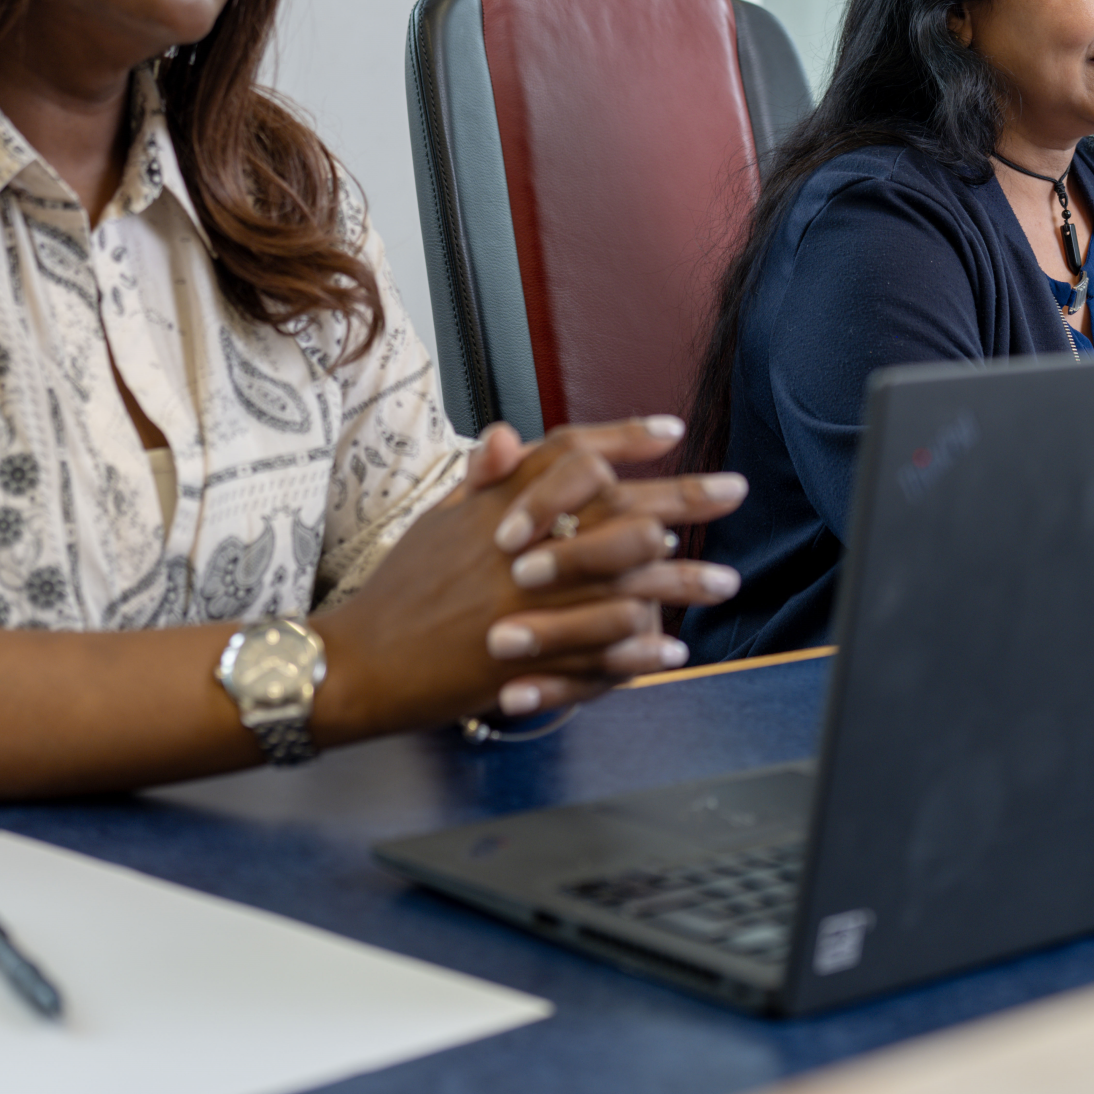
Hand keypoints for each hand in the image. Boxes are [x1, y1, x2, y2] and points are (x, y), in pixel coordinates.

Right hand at [313, 417, 747, 738]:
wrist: (360, 664)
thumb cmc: (401, 591)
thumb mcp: (437, 522)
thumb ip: (481, 481)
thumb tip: (505, 433)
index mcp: (497, 507)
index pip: (568, 453)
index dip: (623, 436)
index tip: (673, 428)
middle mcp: (516, 549)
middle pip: (614, 509)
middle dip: (681, 496)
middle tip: (734, 489)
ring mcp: (523, 606)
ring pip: (620, 584)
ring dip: (679, 581)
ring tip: (725, 579)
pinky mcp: (524, 661)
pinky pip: (597, 655)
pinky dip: (637, 654)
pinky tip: (672, 650)